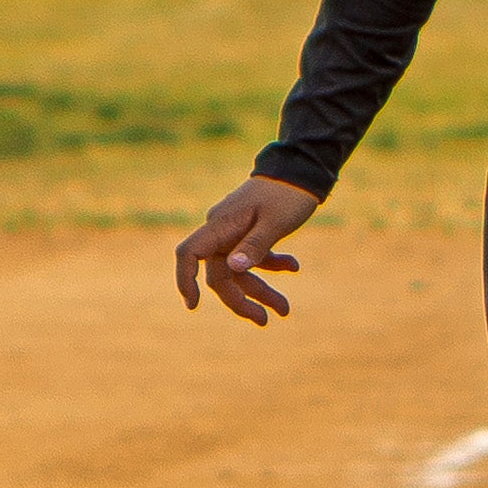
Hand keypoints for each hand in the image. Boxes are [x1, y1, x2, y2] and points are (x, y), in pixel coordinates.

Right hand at [174, 174, 321, 323]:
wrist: (301, 168)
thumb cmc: (289, 194)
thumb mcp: (275, 222)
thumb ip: (255, 245)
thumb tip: (233, 268)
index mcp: (222, 225)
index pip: (190, 253)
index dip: (185, 279)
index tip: (194, 305)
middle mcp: (222, 230)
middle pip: (221, 273)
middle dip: (243, 299)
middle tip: (266, 320)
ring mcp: (234, 231)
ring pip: (239, 269)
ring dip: (260, 289)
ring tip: (285, 310)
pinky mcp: (249, 230)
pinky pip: (252, 256)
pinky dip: (270, 266)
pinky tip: (293, 267)